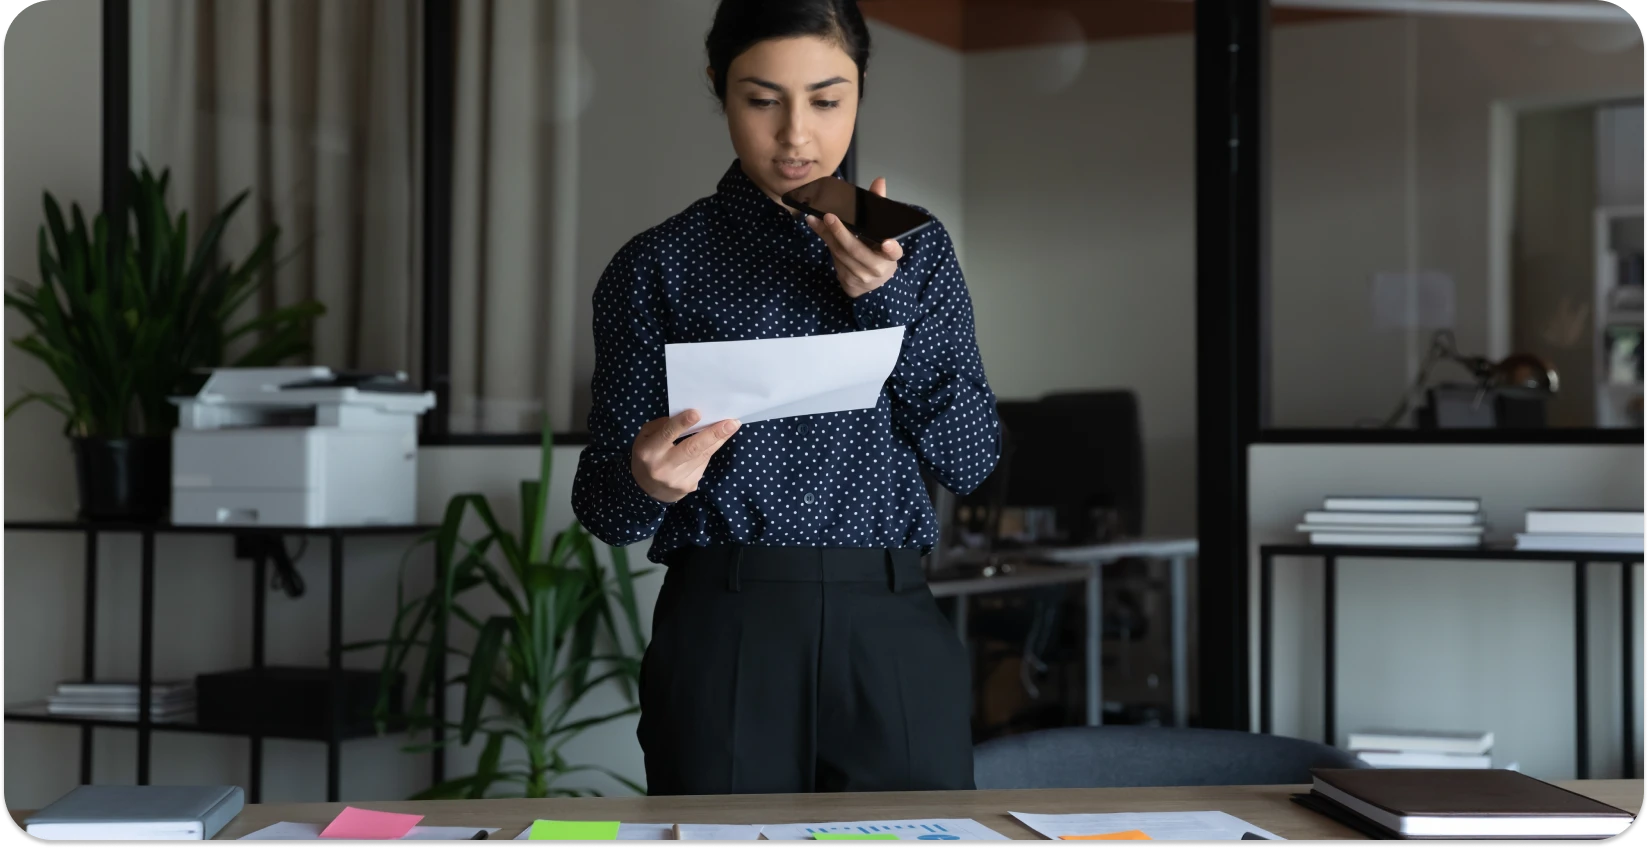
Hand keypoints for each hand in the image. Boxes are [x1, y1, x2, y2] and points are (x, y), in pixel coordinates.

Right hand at [630, 409, 739, 502]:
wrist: (647, 490)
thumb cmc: (647, 456)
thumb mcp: (644, 438)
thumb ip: (660, 426)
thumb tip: (684, 416)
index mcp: (649, 451)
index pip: (667, 435)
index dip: (682, 423)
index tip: (697, 412)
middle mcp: (663, 467)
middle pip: (692, 448)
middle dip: (713, 434)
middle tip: (731, 423)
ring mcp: (677, 479)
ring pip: (702, 456)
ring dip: (719, 440)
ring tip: (732, 426)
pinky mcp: (689, 486)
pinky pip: (703, 464)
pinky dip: (710, 450)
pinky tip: (717, 440)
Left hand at [806, 176, 904, 298]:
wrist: (871, 285)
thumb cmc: (879, 253)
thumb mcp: (883, 234)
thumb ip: (879, 207)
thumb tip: (879, 181)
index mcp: (890, 257)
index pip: (893, 253)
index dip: (891, 249)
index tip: (887, 243)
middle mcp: (877, 268)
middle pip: (857, 251)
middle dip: (842, 233)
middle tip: (829, 217)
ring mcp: (860, 276)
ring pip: (841, 253)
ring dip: (827, 234)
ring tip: (816, 218)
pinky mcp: (846, 280)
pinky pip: (833, 257)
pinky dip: (825, 239)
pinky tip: (816, 226)